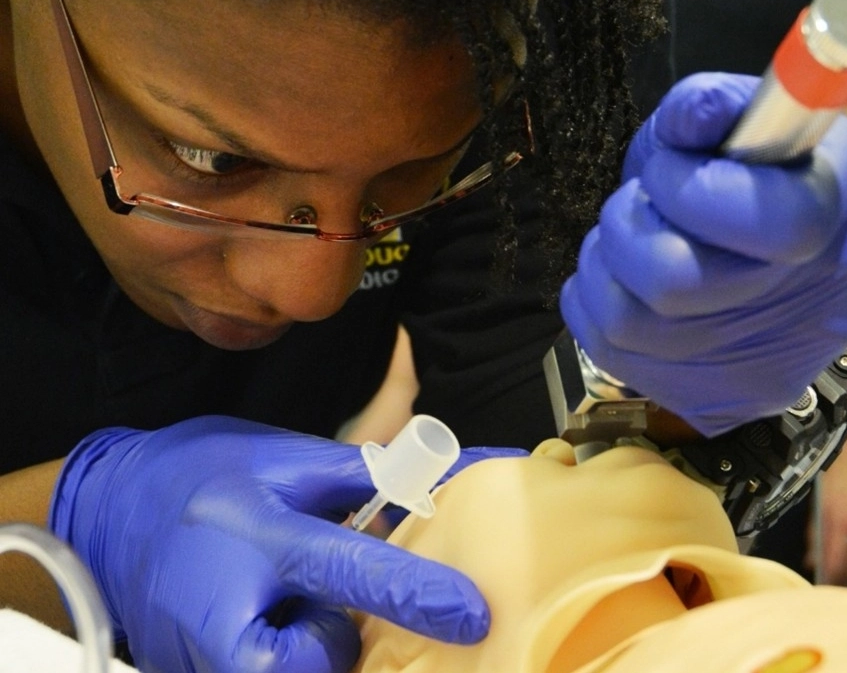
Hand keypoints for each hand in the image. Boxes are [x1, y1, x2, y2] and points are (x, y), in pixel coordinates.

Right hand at [49, 415, 523, 672]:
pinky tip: (267, 618)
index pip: (354, 571)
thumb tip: (427, 489)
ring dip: (311, 649)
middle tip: (331, 600)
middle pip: (325, 656)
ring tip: (289, 606)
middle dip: (347, 636)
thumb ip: (356, 478)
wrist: (108, 513)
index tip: (474, 614)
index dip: (419, 594)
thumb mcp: (280, 457)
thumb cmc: (201, 474)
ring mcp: (202, 651)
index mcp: (264, 535)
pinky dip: (281, 654)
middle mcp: (231, 604)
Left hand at [560, 72, 846, 435]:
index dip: (691, 192)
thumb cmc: (752, 178)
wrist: (772, 263)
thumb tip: (694, 115)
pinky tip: (623, 280)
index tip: (665, 170)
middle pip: (677, 283)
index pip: (771, 225)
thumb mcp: (744, 122)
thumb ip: (712, 108)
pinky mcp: (711, 401)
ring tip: (628, 238)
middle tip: (639, 204)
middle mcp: (816, 310)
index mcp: (842, 220)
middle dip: (628, 226)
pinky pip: (605, 349)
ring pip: (627, 321)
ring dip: (604, 264)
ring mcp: (763, 369)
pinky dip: (593, 301)